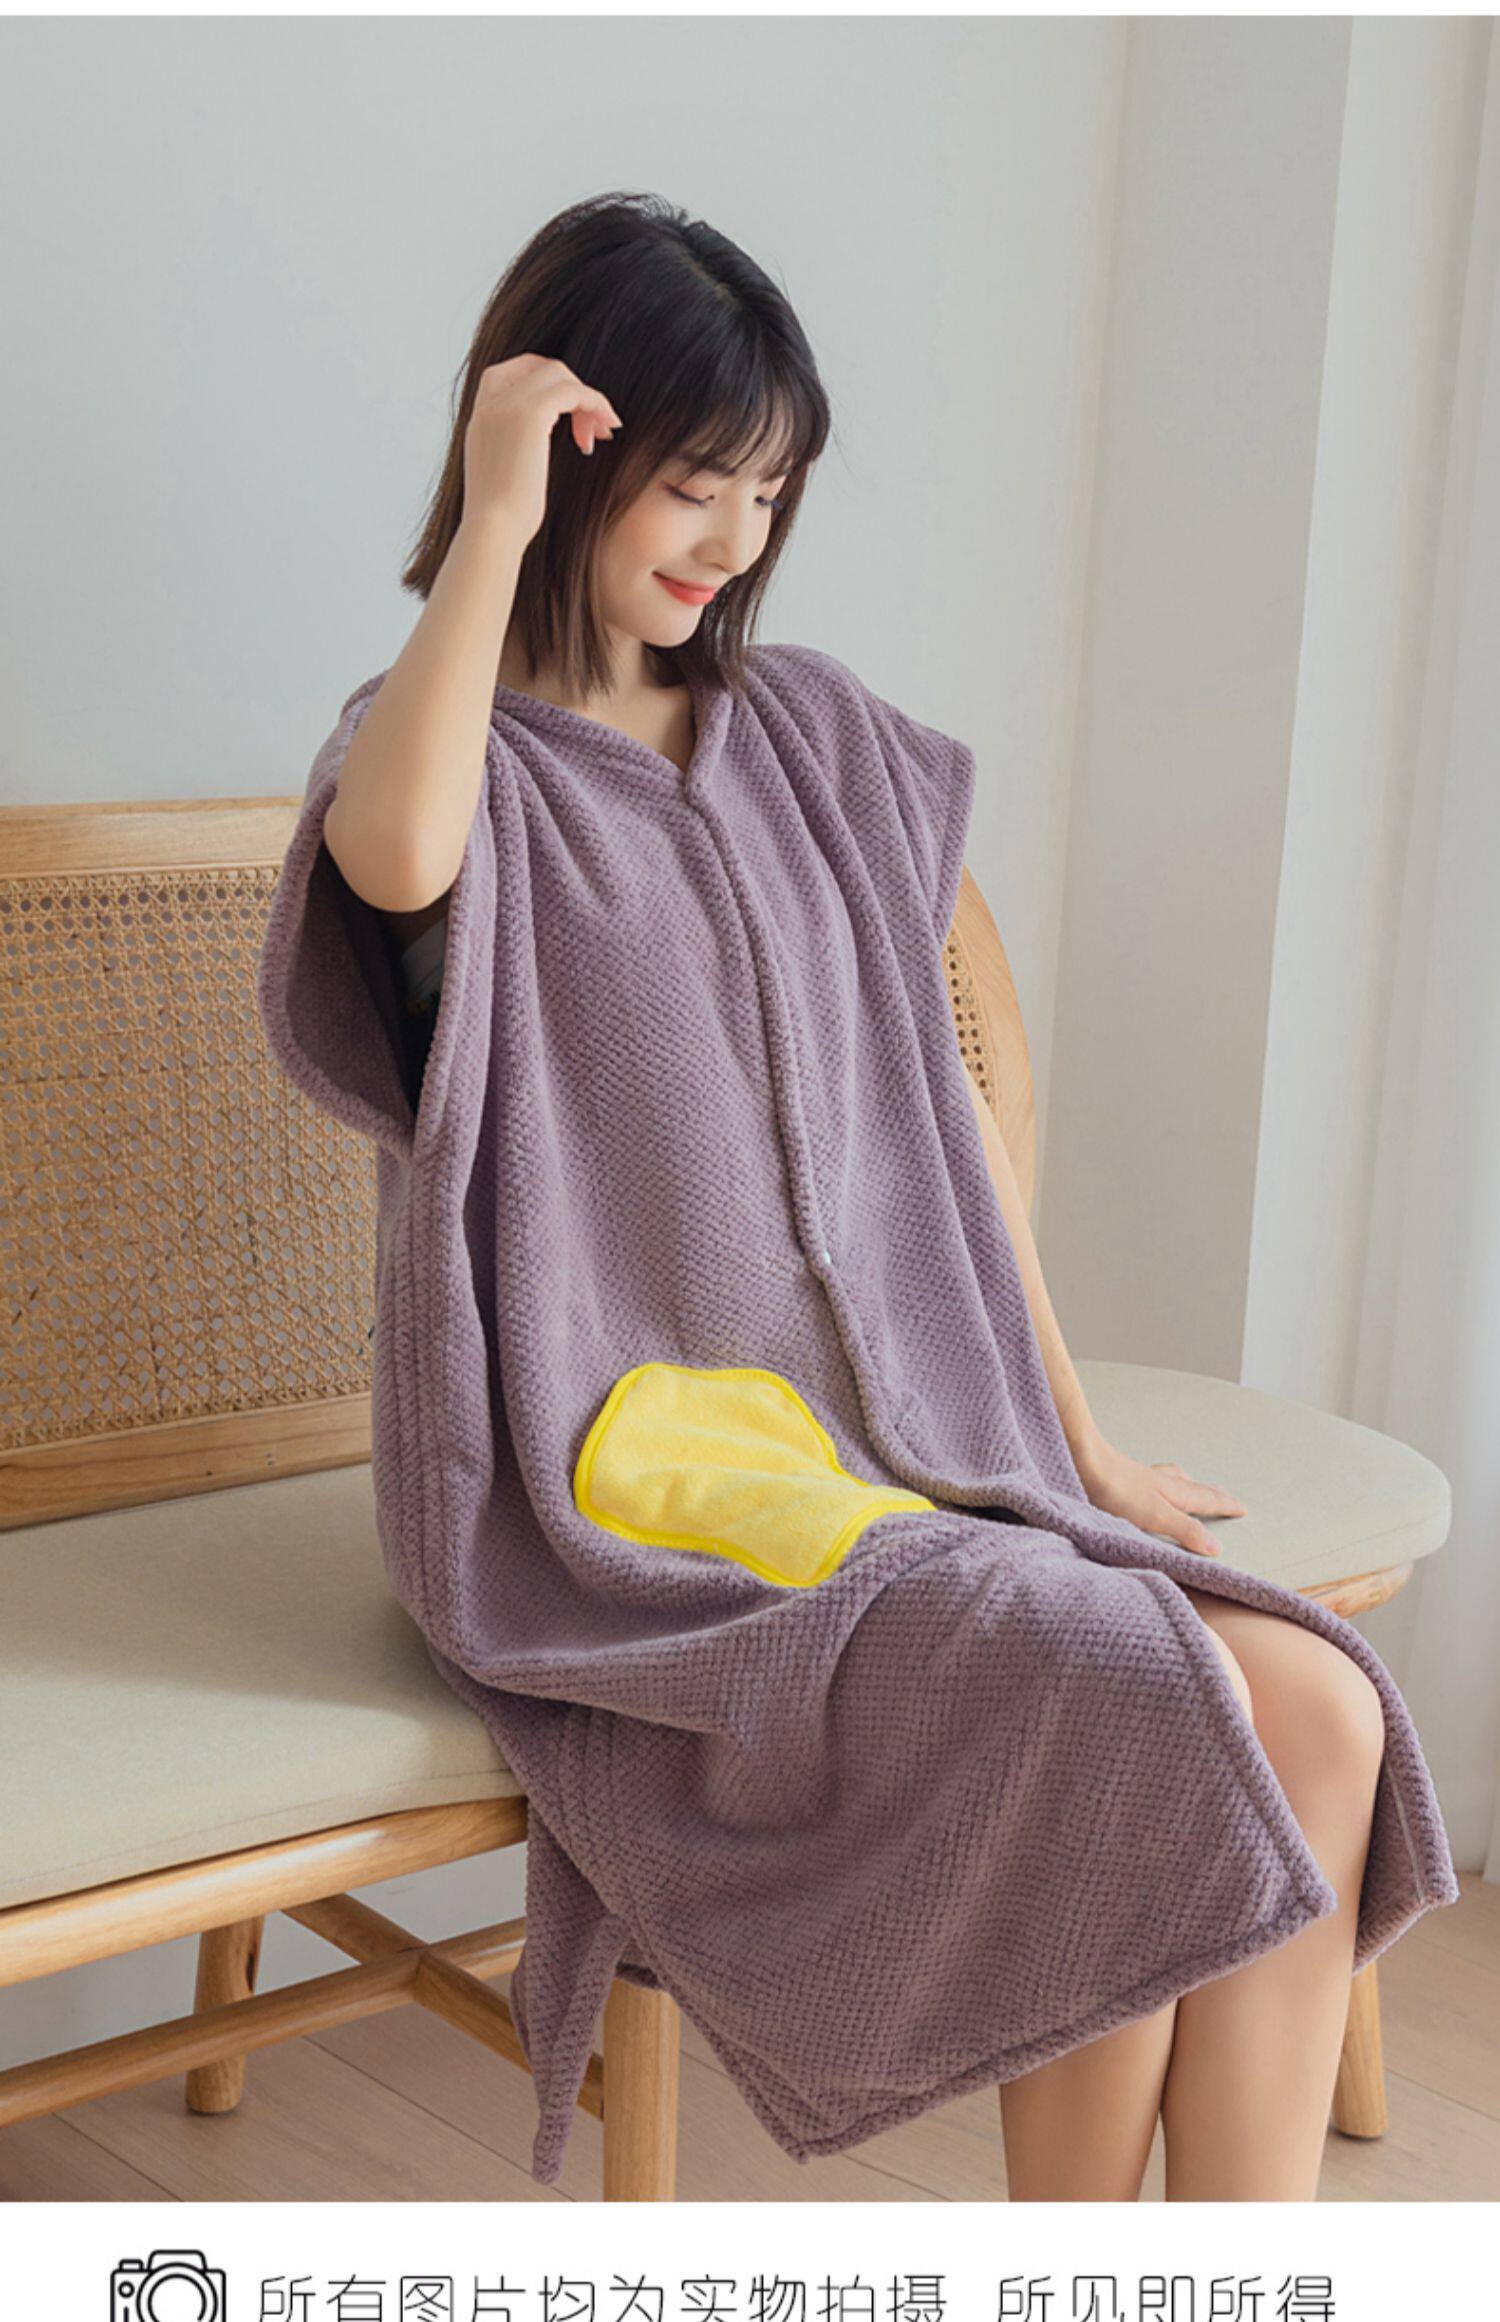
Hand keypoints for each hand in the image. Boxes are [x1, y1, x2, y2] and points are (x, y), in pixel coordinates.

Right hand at [460, 354, 622, 544]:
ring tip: (602, 434)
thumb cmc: (504, 521)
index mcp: (480, 418)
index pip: (510, 372)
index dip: (545, 383)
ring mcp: (507, 405)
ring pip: (558, 375)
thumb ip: (514, 452)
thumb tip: (532, 455)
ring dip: (587, 400)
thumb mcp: (503, 476)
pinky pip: (573, 391)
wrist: (493, 532)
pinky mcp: (530, 414)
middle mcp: (490, 405)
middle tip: (593, 429)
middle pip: (539, 367)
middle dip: (572, 391)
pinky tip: (606, 429)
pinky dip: (594, 403)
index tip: (570, 414)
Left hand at [1071, 1434, 1246, 1557]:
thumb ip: (1185, 1529)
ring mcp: (1141, 1478)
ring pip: (1172, 1479)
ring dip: (1187, 1484)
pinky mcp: (1122, 1478)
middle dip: (1211, 1493)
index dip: (1224, 1505)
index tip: (1242, 1508)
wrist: (1082, 1462)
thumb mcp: (1156, 1516)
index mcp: (1173, 1492)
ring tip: (1191, 1485)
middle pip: (1193, 1487)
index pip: (1205, 1500)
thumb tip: (1216, 1546)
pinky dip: (1160, 1480)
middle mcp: (1160, 1482)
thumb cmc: (1116, 1490)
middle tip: (1225, 1495)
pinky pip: (1150, 1478)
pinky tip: (1148, 1484)